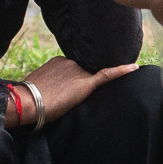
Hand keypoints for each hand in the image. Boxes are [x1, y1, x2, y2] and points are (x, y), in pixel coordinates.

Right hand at [15, 57, 139, 126]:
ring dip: (84, 90)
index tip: (68, 91)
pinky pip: (107, 75)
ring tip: (67, 102)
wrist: (28, 101)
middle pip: (83, 74)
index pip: (73, 70)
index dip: (72, 82)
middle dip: (79, 86)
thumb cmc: (29, 97)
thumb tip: (52, 93)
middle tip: (65, 100)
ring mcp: (78, 72)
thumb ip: (51, 83)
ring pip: (90, 80)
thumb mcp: (39, 84)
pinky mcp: (86, 83)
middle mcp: (70, 62)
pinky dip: (121, 71)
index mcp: (59, 61)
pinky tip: (134, 67)